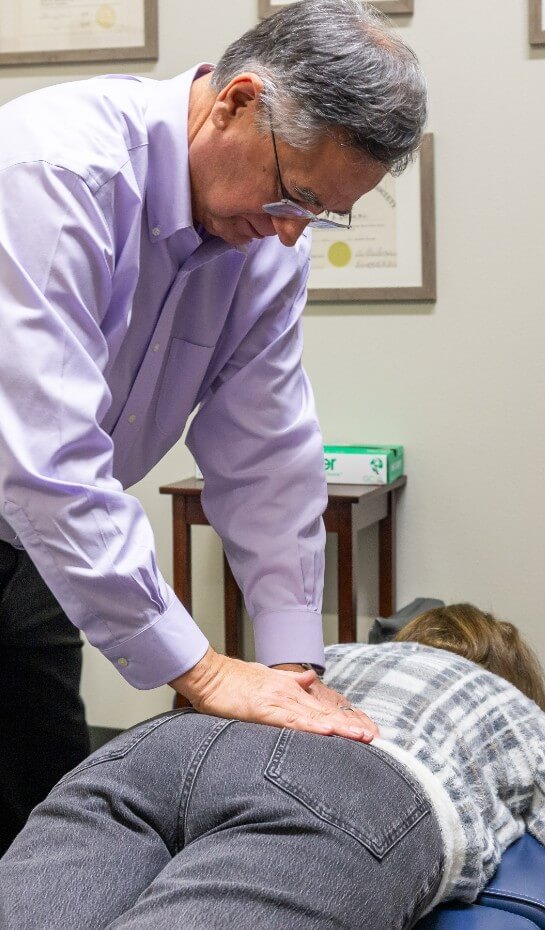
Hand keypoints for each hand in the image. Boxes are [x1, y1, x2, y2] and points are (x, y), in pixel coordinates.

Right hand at [169, 648, 375, 741]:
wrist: (209, 674)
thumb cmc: (233, 680)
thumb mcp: (267, 678)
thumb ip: (290, 681)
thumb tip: (309, 679)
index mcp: (290, 690)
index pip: (323, 709)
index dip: (346, 721)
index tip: (366, 732)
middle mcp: (289, 694)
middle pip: (326, 714)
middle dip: (350, 728)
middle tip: (375, 740)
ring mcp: (278, 700)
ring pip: (314, 718)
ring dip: (339, 728)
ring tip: (361, 738)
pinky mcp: (264, 708)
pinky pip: (291, 720)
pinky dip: (310, 727)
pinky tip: (327, 732)